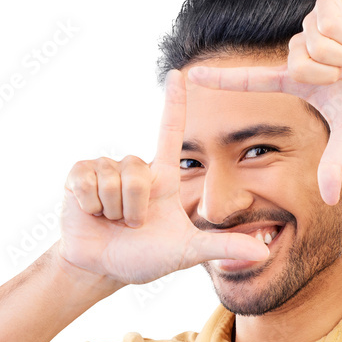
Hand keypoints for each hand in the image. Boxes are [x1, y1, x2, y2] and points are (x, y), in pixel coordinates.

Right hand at [57, 69, 268, 284]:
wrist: (104, 268)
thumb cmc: (146, 257)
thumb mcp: (188, 251)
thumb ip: (223, 247)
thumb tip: (263, 252)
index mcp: (164, 176)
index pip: (170, 130)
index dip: (174, 102)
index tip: (179, 73)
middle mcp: (136, 167)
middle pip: (136, 172)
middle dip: (135, 207)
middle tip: (134, 224)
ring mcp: (106, 169)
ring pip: (113, 178)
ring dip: (113, 209)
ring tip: (113, 220)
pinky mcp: (79, 176)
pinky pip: (86, 181)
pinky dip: (90, 205)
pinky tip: (92, 214)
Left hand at [186, 0, 341, 204]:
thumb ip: (334, 164)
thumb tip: (329, 200)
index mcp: (297, 79)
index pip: (252, 80)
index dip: (222, 80)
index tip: (190, 77)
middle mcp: (299, 51)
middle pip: (292, 62)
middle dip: (325, 72)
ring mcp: (313, 26)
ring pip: (308, 42)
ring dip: (338, 54)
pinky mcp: (331, 3)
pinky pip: (325, 20)